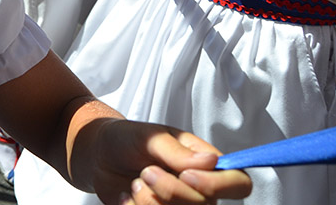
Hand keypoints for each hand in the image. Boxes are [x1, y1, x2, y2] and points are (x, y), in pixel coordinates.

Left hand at [89, 120, 251, 204]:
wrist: (97, 155)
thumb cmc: (127, 139)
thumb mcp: (150, 137)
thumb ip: (177, 152)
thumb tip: (211, 162)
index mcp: (205, 165)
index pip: (238, 184)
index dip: (218, 186)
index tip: (186, 174)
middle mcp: (198, 191)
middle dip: (171, 191)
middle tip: (146, 171)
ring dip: (150, 201)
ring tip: (136, 182)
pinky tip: (128, 196)